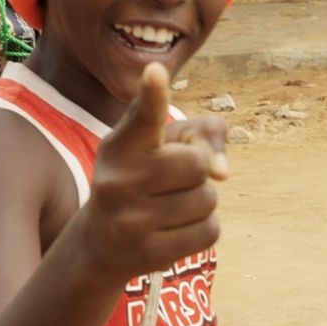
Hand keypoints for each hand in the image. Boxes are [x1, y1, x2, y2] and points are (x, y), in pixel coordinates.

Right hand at [78, 63, 224, 281]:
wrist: (105, 241)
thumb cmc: (146, 175)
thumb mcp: (167, 144)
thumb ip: (203, 133)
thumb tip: (222, 172)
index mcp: (121, 146)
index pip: (142, 117)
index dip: (152, 94)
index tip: (155, 71)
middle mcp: (117, 181)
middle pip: (197, 164)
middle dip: (196, 169)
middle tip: (171, 179)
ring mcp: (129, 221)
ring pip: (207, 199)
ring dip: (202, 201)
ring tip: (170, 205)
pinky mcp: (148, 254)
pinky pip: (209, 232)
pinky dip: (203, 228)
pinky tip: (175, 229)